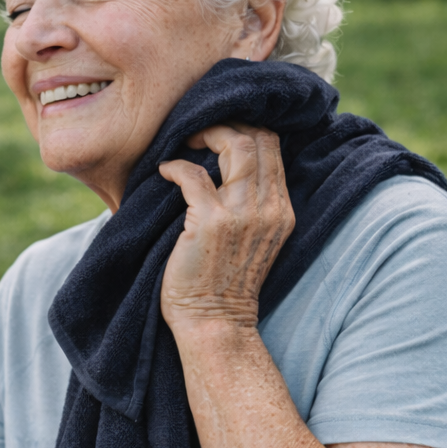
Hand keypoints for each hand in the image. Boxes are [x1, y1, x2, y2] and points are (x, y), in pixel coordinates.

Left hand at [158, 123, 294, 332]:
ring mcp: (242, 214)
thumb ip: (251, 205)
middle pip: (259, 139)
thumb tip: (225, 169)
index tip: (218, 134)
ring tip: (185, 144)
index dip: (246, 129)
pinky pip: (192, 175)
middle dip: (226, 126)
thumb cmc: (224, 282)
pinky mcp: (211, 223)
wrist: (216, 321)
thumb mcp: (254, 239)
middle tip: (199, 134)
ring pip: (235, 146)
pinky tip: (165, 171)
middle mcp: (269, 208)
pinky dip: (175, 166)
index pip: (274, 148)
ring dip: (205, 136)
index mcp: (281, 210)